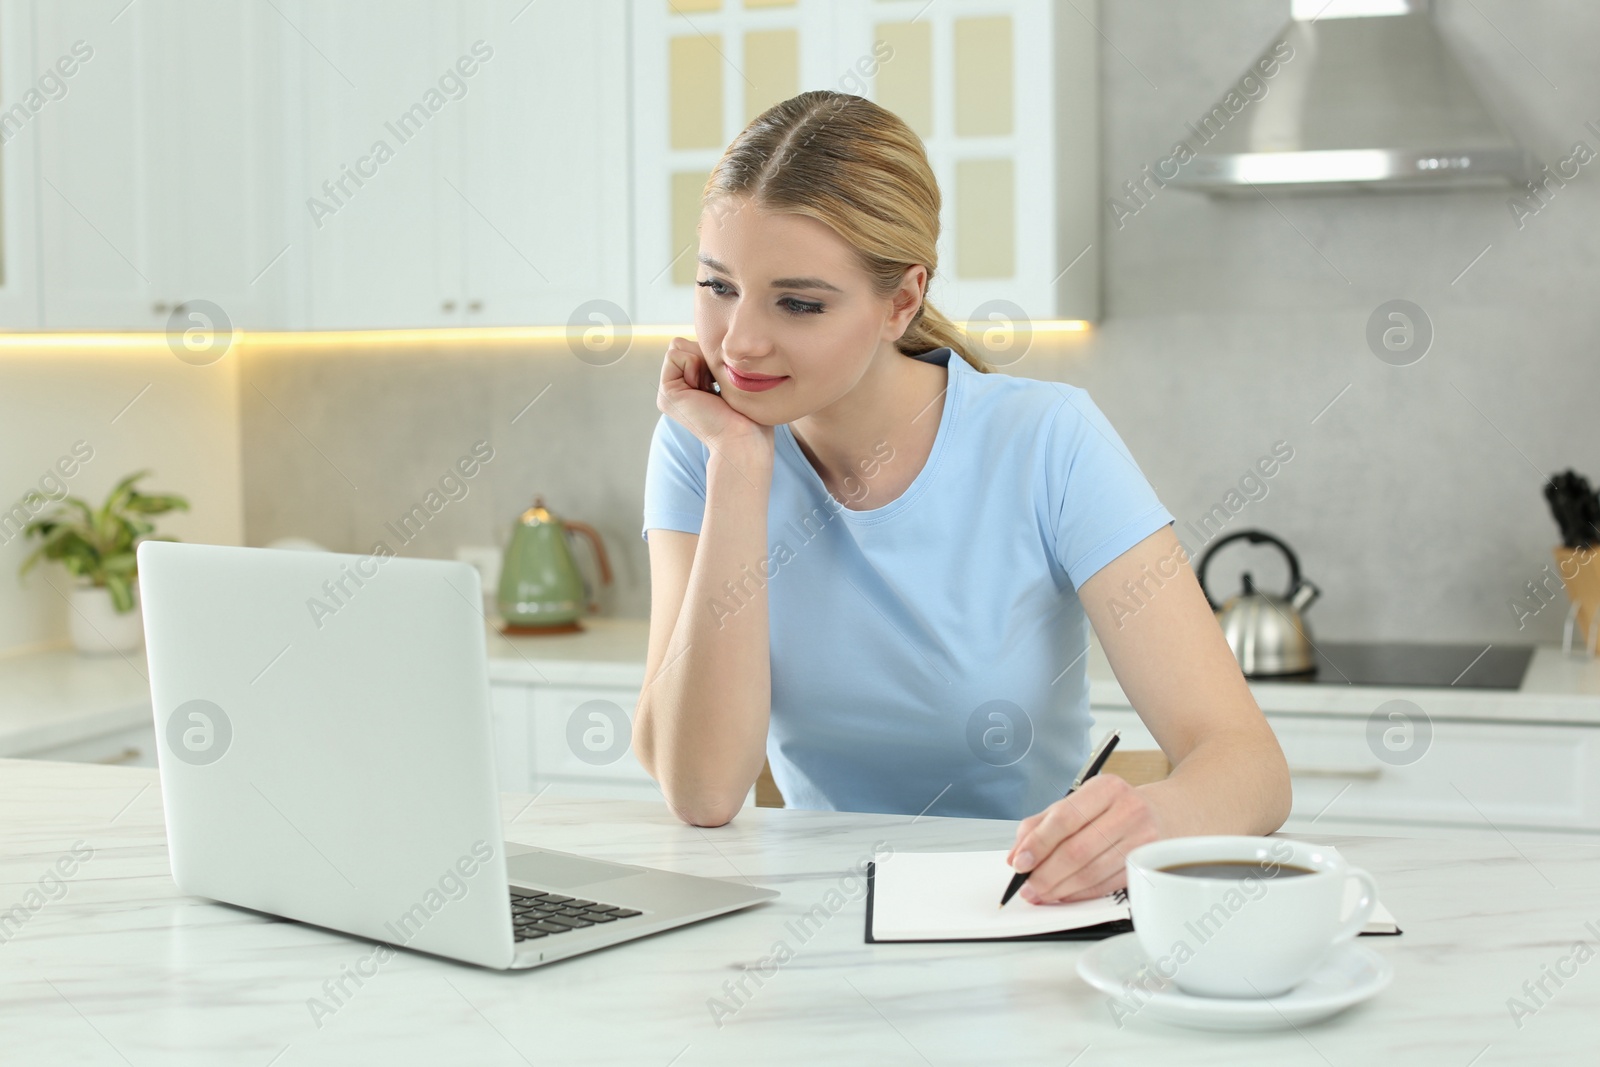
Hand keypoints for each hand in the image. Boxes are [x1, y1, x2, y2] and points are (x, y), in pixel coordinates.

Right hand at [657, 337, 772, 457]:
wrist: (744, 440)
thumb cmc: (751, 416)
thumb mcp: (735, 379)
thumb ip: (718, 361)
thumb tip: (710, 342)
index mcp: (693, 388)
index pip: (695, 346)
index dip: (713, 353)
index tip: (726, 380)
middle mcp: (678, 390)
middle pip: (685, 343)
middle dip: (706, 355)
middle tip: (718, 384)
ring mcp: (670, 392)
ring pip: (677, 346)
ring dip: (701, 360)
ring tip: (712, 387)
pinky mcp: (667, 393)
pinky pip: (674, 353)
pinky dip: (694, 363)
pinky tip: (705, 388)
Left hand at [1004, 775, 1160, 903]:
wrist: (1167, 814)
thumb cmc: (1115, 808)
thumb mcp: (1081, 802)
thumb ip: (1043, 824)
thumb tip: (1016, 854)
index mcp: (1107, 788)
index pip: (1065, 818)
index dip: (1038, 844)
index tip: (1019, 862)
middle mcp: (1129, 811)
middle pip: (1077, 850)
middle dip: (1046, 873)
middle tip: (1027, 887)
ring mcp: (1142, 840)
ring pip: (1092, 872)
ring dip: (1061, 888)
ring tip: (1041, 893)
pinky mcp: (1147, 865)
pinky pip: (1107, 885)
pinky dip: (1081, 893)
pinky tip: (1064, 894)